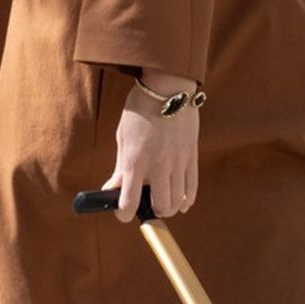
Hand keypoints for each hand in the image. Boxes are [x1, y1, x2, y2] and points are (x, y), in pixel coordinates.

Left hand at [103, 71, 200, 221]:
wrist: (168, 89)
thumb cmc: (140, 111)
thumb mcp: (123, 137)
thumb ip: (120, 167)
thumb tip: (112, 189)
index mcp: (136, 161)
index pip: (129, 201)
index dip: (124, 214)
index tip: (123, 214)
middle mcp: (159, 166)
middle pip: (160, 206)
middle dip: (152, 212)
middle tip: (146, 206)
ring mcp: (178, 163)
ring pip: (178, 201)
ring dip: (169, 207)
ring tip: (163, 202)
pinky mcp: (192, 157)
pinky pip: (192, 187)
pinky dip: (187, 199)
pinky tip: (182, 203)